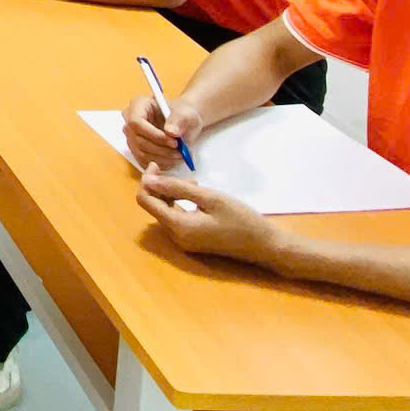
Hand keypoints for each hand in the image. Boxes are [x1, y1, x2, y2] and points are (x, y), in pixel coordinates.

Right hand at [121, 93, 204, 169]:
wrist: (185, 124)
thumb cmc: (184, 114)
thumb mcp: (187, 114)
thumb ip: (179, 120)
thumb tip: (171, 131)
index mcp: (138, 105)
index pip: (136, 122)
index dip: (154, 135)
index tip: (174, 142)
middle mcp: (130, 121)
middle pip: (138, 140)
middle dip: (162, 150)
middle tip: (180, 152)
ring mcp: (131, 137)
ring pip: (142, 153)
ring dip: (163, 158)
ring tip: (181, 156)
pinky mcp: (136, 151)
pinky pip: (144, 162)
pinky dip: (161, 164)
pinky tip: (173, 160)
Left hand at [138, 170, 282, 265]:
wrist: (264, 245)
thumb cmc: (240, 218)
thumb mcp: (210, 198)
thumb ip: (177, 188)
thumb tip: (148, 179)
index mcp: (178, 226)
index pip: (145, 201)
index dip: (146, 181)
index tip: (157, 165)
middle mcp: (176, 237)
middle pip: (154, 207)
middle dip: (160, 187)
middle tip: (180, 173)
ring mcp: (184, 242)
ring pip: (165, 212)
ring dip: (171, 195)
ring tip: (193, 183)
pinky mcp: (193, 241)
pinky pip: (177, 219)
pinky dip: (180, 205)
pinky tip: (196, 196)